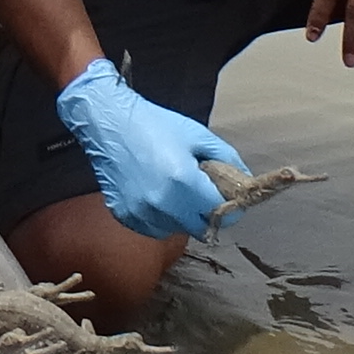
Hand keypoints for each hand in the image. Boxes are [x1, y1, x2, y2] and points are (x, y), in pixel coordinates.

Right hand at [53, 58, 243, 240]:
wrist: (109, 123)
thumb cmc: (154, 124)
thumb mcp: (198, 135)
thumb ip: (227, 160)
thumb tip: (244, 181)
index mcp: (183, 182)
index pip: (221, 213)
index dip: (229, 206)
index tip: (227, 198)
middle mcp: (162, 203)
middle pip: (200, 228)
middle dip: (206, 214)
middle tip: (201, 193)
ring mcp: (141, 213)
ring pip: (176, 230)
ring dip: (182, 217)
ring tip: (174, 190)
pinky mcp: (125, 216)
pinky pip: (154, 227)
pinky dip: (160, 217)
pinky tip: (156, 194)